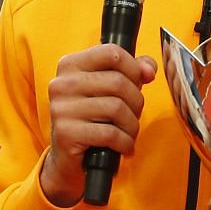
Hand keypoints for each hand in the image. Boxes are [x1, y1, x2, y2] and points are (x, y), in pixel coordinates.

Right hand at [38, 44, 157, 206]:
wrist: (68, 156)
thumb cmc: (92, 118)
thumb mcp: (109, 89)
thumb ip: (132, 71)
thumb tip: (148, 69)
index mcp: (70, 65)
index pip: (111, 53)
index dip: (133, 68)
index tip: (138, 82)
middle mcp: (62, 84)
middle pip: (118, 82)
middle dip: (136, 102)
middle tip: (134, 115)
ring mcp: (62, 108)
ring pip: (117, 108)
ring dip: (132, 125)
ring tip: (129, 132)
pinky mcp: (67, 133)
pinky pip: (110, 133)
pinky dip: (125, 142)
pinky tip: (123, 146)